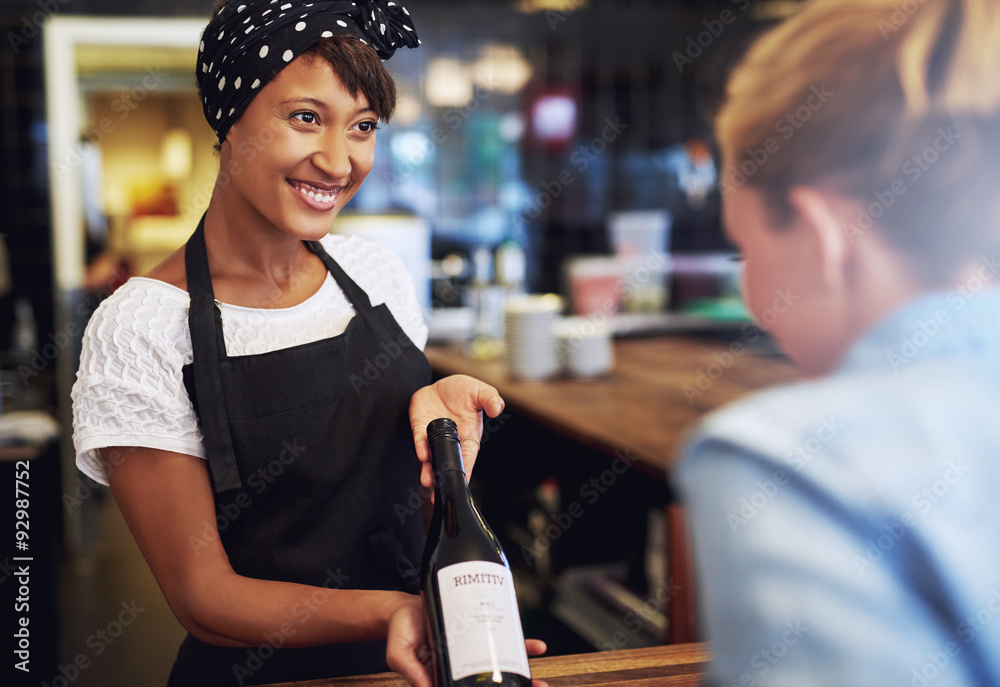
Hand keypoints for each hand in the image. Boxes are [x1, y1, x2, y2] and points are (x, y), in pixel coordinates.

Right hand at [386, 595, 549, 686]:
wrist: (403, 607)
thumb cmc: (400, 631)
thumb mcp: (399, 653)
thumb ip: (412, 672)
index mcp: (444, 678)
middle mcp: (462, 669)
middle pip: (490, 686)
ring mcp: (472, 653)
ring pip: (501, 669)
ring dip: (523, 675)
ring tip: (540, 684)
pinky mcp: (478, 635)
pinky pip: (502, 643)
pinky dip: (520, 645)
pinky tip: (537, 647)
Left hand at [410, 374, 503, 486]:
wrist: (442, 383)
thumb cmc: (465, 391)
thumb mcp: (481, 392)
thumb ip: (490, 400)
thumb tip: (497, 409)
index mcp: (469, 436)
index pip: (468, 457)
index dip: (466, 470)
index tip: (463, 484)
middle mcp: (450, 440)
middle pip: (447, 462)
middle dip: (442, 478)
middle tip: (439, 495)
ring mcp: (433, 435)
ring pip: (430, 456)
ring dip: (428, 470)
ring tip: (427, 482)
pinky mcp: (420, 426)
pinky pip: (420, 439)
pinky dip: (421, 447)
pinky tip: (423, 455)